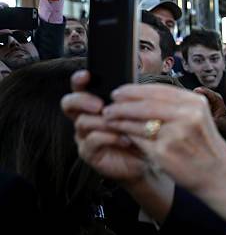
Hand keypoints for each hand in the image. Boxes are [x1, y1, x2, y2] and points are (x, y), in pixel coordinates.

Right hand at [61, 70, 147, 184]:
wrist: (147, 159)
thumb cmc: (140, 131)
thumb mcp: (136, 111)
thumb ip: (127, 98)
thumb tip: (128, 85)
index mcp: (94, 104)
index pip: (79, 88)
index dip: (79, 80)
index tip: (86, 75)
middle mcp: (84, 118)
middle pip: (69, 103)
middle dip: (82, 100)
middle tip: (99, 105)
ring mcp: (84, 135)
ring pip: (83, 122)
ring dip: (103, 122)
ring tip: (122, 125)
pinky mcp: (89, 152)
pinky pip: (93, 139)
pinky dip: (110, 137)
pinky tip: (125, 139)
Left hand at [102, 84, 225, 222]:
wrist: (219, 175)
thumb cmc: (205, 146)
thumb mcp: (198, 118)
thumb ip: (176, 105)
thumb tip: (143, 96)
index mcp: (195, 103)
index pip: (159, 90)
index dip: (135, 90)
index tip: (120, 92)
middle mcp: (186, 115)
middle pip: (145, 104)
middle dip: (123, 104)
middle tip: (109, 105)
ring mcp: (174, 134)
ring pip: (138, 121)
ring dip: (120, 119)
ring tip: (110, 118)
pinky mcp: (163, 152)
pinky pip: (138, 139)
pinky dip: (126, 134)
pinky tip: (119, 133)